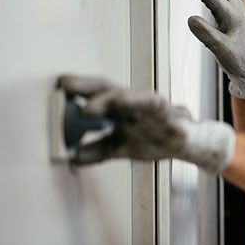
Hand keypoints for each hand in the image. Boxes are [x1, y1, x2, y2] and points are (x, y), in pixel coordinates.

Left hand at [57, 74, 235, 173]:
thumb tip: (71, 159)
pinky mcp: (167, 113)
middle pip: (106, 88)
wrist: (187, 143)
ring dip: (108, 99)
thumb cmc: (154, 138)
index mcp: (118, 108)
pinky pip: (153, 104)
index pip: (94, 95)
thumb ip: (96, 151)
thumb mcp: (119, 148)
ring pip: (128, 96)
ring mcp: (149, 106)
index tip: (57, 89)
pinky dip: (139, 102)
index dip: (76, 91)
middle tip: (65, 85)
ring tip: (88, 107)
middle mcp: (131, 103)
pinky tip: (127, 102)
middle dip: (86, 85)